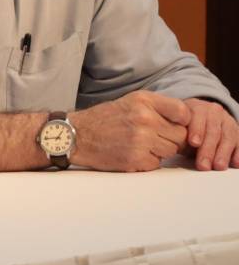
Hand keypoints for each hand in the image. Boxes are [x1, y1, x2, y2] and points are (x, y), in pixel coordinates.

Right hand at [67, 92, 188, 171]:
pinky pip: (157, 164)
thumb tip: (188, 122)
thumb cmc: (104, 119)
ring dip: (160, 151)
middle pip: (180, 135)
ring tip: (141, 145)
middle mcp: (144, 118)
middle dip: (170, 138)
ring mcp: (141, 139)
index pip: (183, 112)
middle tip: (153, 138)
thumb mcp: (131, 102)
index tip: (174, 125)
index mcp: (144, 100)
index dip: (183, 122)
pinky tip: (133, 153)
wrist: (76, 135)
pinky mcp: (135, 158)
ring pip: (171, 151)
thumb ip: (158, 107)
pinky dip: (148, 162)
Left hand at [182, 98, 238, 170]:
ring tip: (218, 166)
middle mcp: (214, 112)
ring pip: (228, 137)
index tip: (193, 143)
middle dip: (208, 149)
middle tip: (203, 165)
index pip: (198, 118)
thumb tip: (170, 146)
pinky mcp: (237, 131)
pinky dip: (237, 153)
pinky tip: (235, 163)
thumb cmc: (185, 124)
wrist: (201, 116)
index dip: (196, 130)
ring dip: (223, 153)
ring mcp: (227, 121)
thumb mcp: (178, 125)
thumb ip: (176, 133)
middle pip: (213, 131)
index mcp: (196, 108)